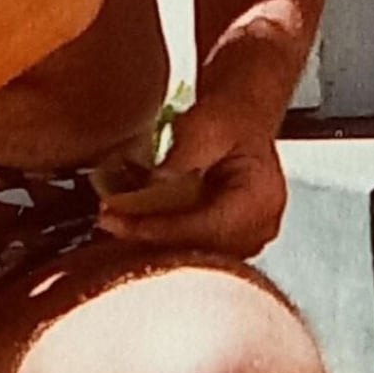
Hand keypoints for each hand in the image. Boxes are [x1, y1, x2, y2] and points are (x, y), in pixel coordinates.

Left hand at [95, 97, 286, 258]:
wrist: (237, 118)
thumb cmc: (228, 118)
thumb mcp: (204, 125)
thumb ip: (181, 156)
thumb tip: (154, 184)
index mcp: (262, 197)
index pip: (210, 228)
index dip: (164, 229)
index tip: (126, 221)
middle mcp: (260, 225)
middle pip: (201, 249)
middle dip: (152, 237)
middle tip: (111, 221)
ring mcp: (247, 238)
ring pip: (194, 254)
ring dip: (154, 239)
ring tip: (117, 221)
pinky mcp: (228, 241)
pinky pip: (193, 247)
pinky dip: (163, 235)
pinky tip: (134, 222)